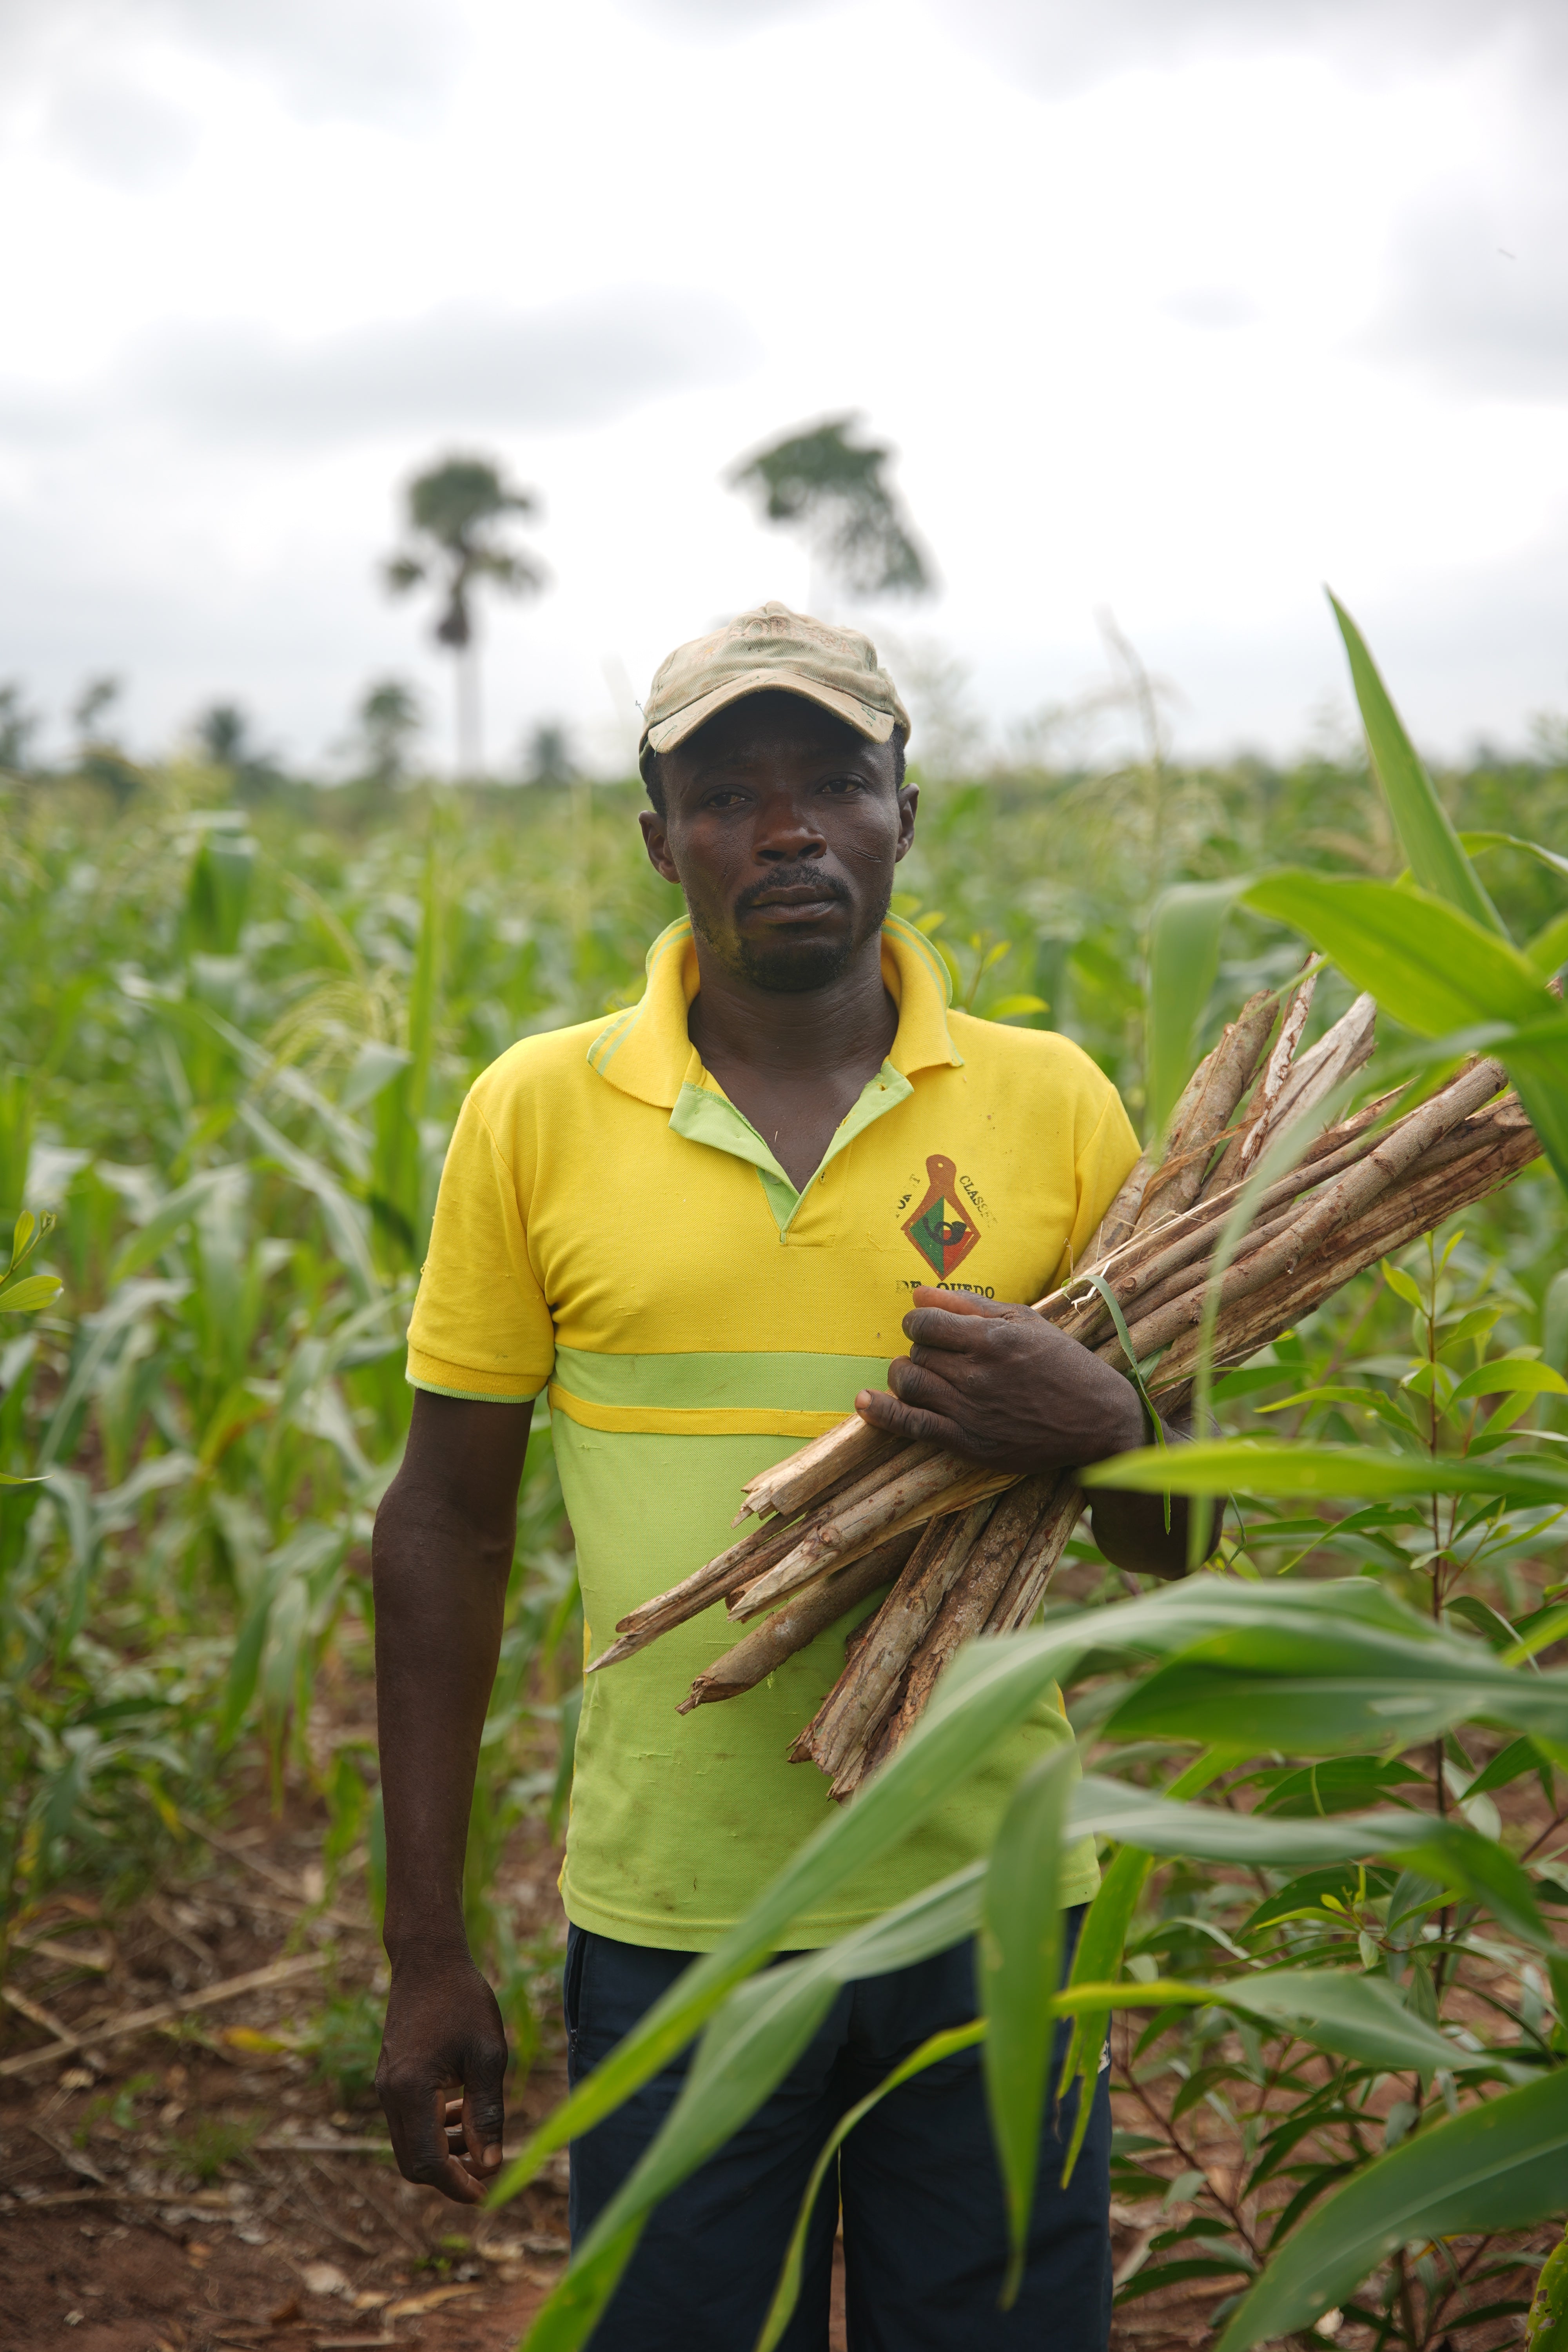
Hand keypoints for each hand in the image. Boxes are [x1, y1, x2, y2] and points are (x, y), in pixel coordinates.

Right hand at [376, 1948, 507, 2203]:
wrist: (428, 1959)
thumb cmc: (463, 2000)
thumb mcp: (488, 2055)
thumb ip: (487, 2112)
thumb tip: (490, 2164)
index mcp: (411, 2090)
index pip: (428, 2162)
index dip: (456, 2184)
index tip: (485, 2194)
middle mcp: (390, 2094)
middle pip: (413, 2162)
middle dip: (449, 2175)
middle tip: (485, 2172)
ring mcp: (386, 2086)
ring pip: (409, 2142)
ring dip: (442, 2150)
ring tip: (479, 2137)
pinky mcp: (391, 2077)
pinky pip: (407, 2120)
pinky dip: (433, 2127)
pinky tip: (461, 2110)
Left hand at [855, 1288, 1146, 1474]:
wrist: (1097, 1419)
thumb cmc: (1063, 1364)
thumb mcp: (1025, 1321)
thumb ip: (969, 1305)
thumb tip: (917, 1294)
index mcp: (993, 1339)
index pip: (924, 1324)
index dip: (918, 1324)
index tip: (926, 1329)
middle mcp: (977, 1374)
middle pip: (916, 1354)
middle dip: (920, 1351)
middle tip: (940, 1357)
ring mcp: (970, 1411)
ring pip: (908, 1384)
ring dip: (905, 1376)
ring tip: (920, 1376)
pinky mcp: (969, 1443)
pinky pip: (912, 1425)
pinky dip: (883, 1413)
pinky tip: (865, 1402)